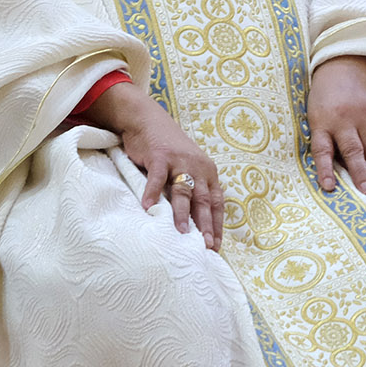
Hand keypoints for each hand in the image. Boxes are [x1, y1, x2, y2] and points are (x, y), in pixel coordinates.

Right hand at [84, 80, 223, 248]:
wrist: (148, 120)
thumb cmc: (168, 149)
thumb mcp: (186, 168)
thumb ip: (192, 190)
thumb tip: (194, 223)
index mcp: (208, 172)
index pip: (217, 202)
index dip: (217, 224)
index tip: (216, 246)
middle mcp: (198, 166)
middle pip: (204, 200)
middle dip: (205, 225)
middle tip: (205, 246)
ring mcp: (179, 161)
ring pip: (183, 191)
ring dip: (182, 213)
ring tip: (182, 233)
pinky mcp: (159, 156)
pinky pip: (157, 178)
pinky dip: (153, 193)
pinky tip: (148, 208)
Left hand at [308, 56, 365, 195]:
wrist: (344, 64)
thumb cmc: (324, 96)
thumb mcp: (315, 115)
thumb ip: (324, 139)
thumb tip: (336, 172)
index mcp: (321, 122)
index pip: (322, 150)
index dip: (325, 170)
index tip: (329, 187)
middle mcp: (343, 119)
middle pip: (353, 150)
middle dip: (361, 173)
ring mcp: (364, 115)